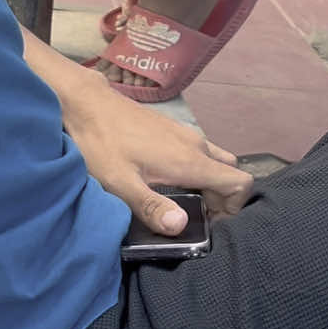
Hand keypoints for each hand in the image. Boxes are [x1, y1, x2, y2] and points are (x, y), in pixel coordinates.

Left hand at [63, 71, 252, 233]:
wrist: (87, 103)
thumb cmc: (102, 143)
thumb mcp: (120, 182)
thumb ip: (151, 206)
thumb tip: (181, 225)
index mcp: (189, 160)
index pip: (240, 182)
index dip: (234, 208)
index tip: (210, 223)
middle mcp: (195, 144)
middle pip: (230, 173)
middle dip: (223, 198)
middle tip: (196, 217)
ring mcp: (184, 134)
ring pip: (215, 161)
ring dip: (210, 184)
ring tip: (181, 202)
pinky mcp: (172, 129)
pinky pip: (200, 152)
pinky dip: (198, 170)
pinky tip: (168, 182)